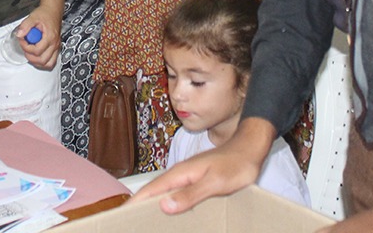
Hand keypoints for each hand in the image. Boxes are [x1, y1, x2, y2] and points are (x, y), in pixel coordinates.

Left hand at [18, 6, 61, 69]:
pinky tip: (36, 55)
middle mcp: (55, 44)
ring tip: (30, 54)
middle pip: (43, 60)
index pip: (37, 51)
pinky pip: (51, 61)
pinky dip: (42, 62)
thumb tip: (19, 35)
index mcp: (50, 37)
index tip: (22, 40)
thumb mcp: (33, 17)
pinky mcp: (56, 48)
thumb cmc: (45, 14)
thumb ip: (25, 26)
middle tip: (25, 48)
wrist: (53, 11)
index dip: (26, 48)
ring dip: (37, 62)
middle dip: (30, 57)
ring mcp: (56, 47)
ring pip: (48, 64)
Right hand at [130, 117, 270, 212]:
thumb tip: (164, 205)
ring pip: (164, 193)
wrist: (251, 149)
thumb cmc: (236, 164)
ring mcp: (188, 177)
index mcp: (180, 174)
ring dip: (153, 206)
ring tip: (143, 222)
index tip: (121, 217)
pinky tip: (170, 214)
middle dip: (139, 207)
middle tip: (129, 223)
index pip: (150, 190)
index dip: (134, 203)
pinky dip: (168, 204)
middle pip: (153, 192)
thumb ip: (190, 194)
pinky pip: (176, 194)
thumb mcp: (214, 183)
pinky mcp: (196, 181)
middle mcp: (180, 174)